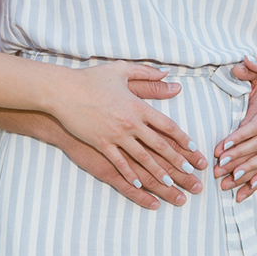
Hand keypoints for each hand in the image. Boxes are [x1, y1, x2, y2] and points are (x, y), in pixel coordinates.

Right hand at [53, 61, 206, 189]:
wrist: (63, 90)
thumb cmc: (91, 79)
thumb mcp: (121, 70)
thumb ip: (147, 75)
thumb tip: (169, 76)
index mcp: (138, 106)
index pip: (167, 125)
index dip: (182, 138)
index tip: (193, 149)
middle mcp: (130, 122)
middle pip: (159, 145)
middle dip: (177, 161)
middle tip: (190, 173)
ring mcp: (115, 135)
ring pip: (142, 158)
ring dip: (157, 173)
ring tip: (170, 185)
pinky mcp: (100, 144)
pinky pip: (119, 163)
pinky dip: (130, 175)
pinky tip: (140, 185)